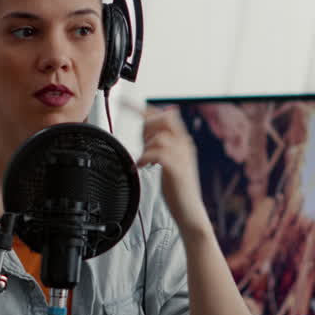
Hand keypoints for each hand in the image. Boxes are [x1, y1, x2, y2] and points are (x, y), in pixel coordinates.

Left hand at [138, 105, 209, 235]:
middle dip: (146, 127)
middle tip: (140, 143)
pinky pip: (157, 153)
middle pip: (163, 120)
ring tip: (144, 161)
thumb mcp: (169, 163)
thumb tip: (147, 131)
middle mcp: (185, 145)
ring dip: (145, 147)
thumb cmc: (178, 189)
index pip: (165, 116)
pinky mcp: (177, 169)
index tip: (125, 103)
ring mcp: (182, 156)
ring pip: (159, 137)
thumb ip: (160, 146)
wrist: (190, 212)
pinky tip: (142, 167)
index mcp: (183, 141)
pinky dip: (145, 158)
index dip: (145, 108)